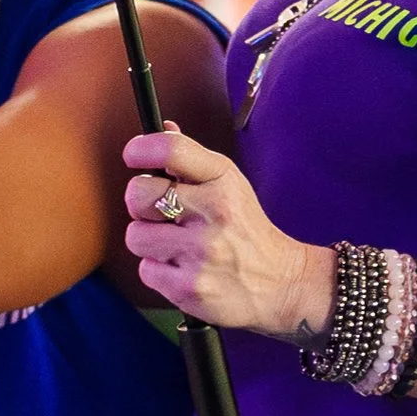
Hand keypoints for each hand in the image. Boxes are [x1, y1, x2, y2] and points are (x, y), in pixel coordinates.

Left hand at [123, 125, 334, 341]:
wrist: (283, 283)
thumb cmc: (247, 232)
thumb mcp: (230, 185)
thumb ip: (192, 160)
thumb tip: (163, 128)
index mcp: (222, 180)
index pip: (171, 149)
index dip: (142, 148)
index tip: (134, 155)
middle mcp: (213, 212)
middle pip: (138, 194)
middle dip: (140, 204)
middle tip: (158, 214)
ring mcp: (201, 252)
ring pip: (136, 236)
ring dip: (149, 242)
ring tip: (176, 246)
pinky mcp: (190, 287)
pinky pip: (146, 270)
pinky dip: (159, 271)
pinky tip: (183, 269)